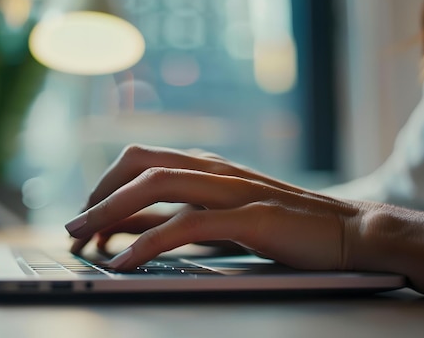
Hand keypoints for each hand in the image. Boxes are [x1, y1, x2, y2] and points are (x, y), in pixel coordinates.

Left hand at [66, 144, 364, 270]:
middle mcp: (214, 169)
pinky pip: (187, 225)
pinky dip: (148, 243)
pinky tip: (125, 262)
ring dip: (112, 211)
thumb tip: (129, 229)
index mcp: (206, 166)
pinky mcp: (251, 216)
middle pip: (140, 164)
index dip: (105, 184)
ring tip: (84, 239)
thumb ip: (179, 217)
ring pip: (157, 185)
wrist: (349, 231)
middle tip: (74, 226)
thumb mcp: (221, 217)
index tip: (84, 215)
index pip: (141, 161)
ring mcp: (232, 189)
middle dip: (99, 193)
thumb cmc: (283, 226)